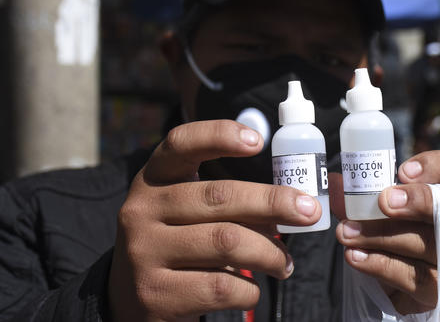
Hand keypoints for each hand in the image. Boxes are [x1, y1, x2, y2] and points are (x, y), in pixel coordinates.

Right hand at [108, 120, 321, 321]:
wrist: (129, 303)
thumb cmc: (176, 245)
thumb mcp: (188, 212)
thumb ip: (229, 201)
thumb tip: (294, 202)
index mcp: (153, 180)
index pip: (181, 144)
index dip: (219, 135)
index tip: (258, 140)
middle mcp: (141, 210)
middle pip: (219, 196)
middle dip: (273, 202)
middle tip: (309, 212)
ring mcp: (143, 253)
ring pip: (227, 242)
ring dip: (270, 253)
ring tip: (285, 263)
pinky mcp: (155, 295)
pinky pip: (221, 286)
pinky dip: (249, 288)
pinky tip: (252, 288)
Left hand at [330, 150, 439, 317]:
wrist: (432, 290)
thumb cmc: (418, 237)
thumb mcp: (406, 212)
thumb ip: (377, 194)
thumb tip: (338, 184)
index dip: (437, 165)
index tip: (401, 170)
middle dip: (423, 201)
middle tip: (384, 201)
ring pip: (434, 246)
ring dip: (385, 236)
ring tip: (348, 232)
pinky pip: (418, 278)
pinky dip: (381, 265)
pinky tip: (356, 256)